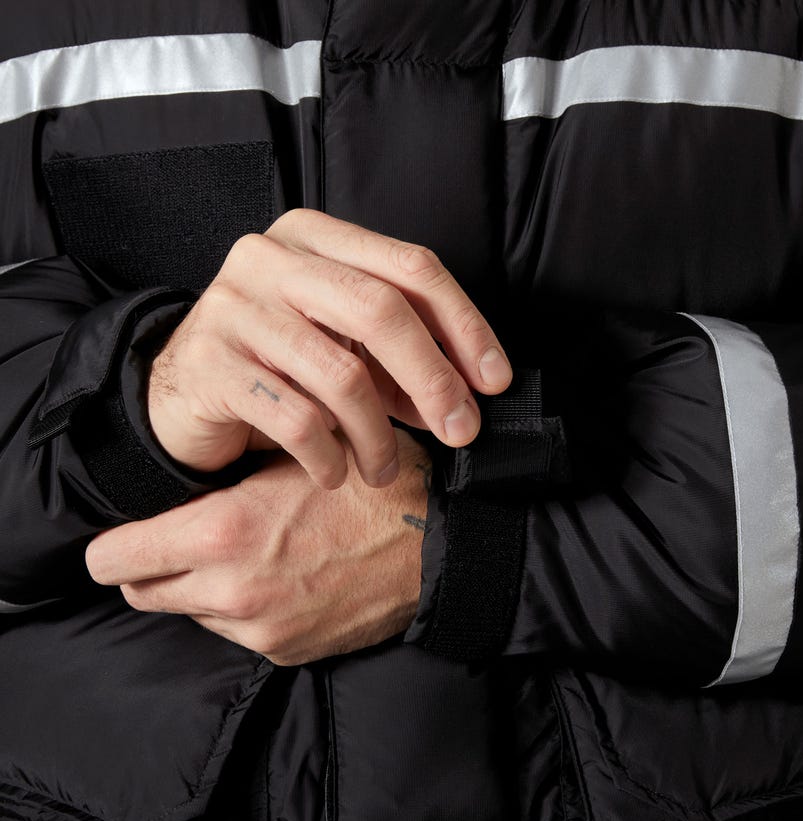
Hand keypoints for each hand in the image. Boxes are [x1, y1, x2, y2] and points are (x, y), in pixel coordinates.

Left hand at [84, 430, 431, 664]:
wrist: (439, 546)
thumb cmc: (371, 487)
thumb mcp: (293, 459)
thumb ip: (226, 477)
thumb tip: (180, 481)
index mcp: (223, 534)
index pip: (115, 559)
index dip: (112, 546)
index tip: (123, 537)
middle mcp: (231, 592)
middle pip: (143, 592)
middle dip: (150, 568)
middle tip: (181, 540)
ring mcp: (259, 630)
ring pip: (192, 611)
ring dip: (200, 587)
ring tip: (248, 552)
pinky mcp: (286, 651)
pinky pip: (238, 630)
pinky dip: (243, 607)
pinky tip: (284, 576)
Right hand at [149, 209, 511, 487]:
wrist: (180, 393)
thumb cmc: (277, 367)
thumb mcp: (344, 348)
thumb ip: (399, 362)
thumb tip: (466, 399)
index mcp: (315, 237)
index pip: (411, 267)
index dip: (465, 325)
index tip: (495, 381)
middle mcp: (270, 258)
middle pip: (381, 310)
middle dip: (434, 379)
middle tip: (460, 431)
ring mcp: (234, 306)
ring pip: (341, 373)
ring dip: (378, 436)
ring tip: (382, 469)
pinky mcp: (210, 362)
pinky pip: (296, 418)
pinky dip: (327, 457)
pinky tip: (333, 474)